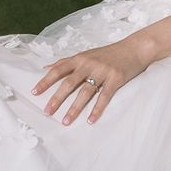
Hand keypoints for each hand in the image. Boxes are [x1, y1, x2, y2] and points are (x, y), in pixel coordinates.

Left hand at [31, 36, 152, 124]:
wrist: (135, 48)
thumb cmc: (108, 53)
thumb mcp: (86, 54)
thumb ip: (66, 61)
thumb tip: (46, 67)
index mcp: (80, 58)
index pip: (58, 69)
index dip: (46, 81)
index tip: (35, 92)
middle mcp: (89, 64)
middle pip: (69, 83)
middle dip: (57, 98)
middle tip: (47, 112)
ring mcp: (103, 71)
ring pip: (85, 92)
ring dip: (75, 108)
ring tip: (66, 121)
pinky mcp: (116, 79)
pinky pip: (104, 96)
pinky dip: (97, 109)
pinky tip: (90, 120)